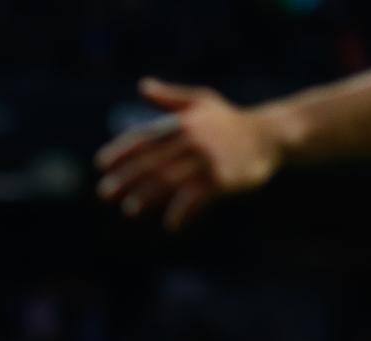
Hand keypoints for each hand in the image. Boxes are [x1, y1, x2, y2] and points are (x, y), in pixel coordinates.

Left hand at [96, 78, 283, 230]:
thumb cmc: (230, 120)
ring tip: (130, 210)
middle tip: (105, 193)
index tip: (100, 165)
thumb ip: (170, 97)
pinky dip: (183, 212)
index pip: (144, 138)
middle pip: (151, 162)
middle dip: (126, 178)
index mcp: (182, 122)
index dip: (120, 151)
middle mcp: (191, 139)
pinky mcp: (222, 178)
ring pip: (169, 181)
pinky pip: (197, 198)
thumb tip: (142, 85)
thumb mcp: (202, 102)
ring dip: (148, 197)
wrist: (270, 135)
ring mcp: (207, 159)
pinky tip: (171, 225)